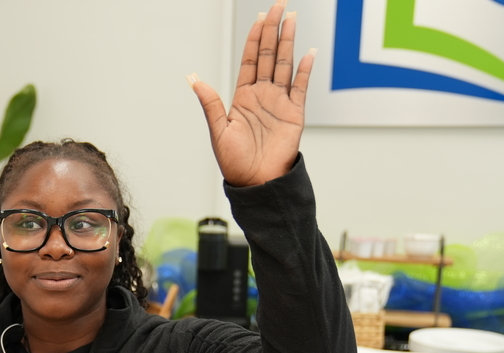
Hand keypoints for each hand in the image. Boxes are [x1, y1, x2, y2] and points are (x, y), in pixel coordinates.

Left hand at [190, 0, 313, 186]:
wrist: (256, 183)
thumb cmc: (235, 162)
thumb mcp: (218, 131)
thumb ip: (210, 104)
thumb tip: (194, 79)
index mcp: (242, 97)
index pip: (249, 59)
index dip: (255, 37)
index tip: (260, 16)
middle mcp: (262, 95)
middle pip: (268, 55)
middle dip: (273, 30)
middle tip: (279, 6)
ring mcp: (280, 102)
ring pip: (285, 65)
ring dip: (289, 42)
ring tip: (291, 19)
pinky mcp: (295, 114)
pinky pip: (301, 87)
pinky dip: (306, 70)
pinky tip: (309, 53)